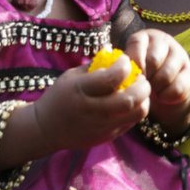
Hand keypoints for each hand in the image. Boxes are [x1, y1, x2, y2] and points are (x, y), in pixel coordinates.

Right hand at [31, 55, 150, 152]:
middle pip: (130, 98)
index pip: (112, 77)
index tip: (124, 60)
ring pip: (137, 113)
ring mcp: (101, 126)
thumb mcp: (71, 76)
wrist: (45, 129)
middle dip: (142, 84)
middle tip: (140, 77)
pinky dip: (136, 110)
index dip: (125, 65)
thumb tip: (116, 53)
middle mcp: (92, 110)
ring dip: (143, 99)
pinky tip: (129, 103)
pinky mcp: (107, 137)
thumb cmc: (60, 96)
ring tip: (138, 91)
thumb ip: (94, 65)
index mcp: (80, 90)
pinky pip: (132, 122)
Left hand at [125, 29, 189, 133]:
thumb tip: (116, 73)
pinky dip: (167, 96)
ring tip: (151, 91)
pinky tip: (162, 96)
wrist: (162, 88)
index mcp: (145, 37)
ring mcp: (179, 54)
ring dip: (156, 88)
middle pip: (153, 59)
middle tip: (141, 86)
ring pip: (166, 74)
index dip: (133, 62)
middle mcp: (164, 41)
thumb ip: (124, 66)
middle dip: (145, 77)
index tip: (130, 76)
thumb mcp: (130, 66)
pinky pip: (178, 87)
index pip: (137, 43)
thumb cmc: (140, 74)